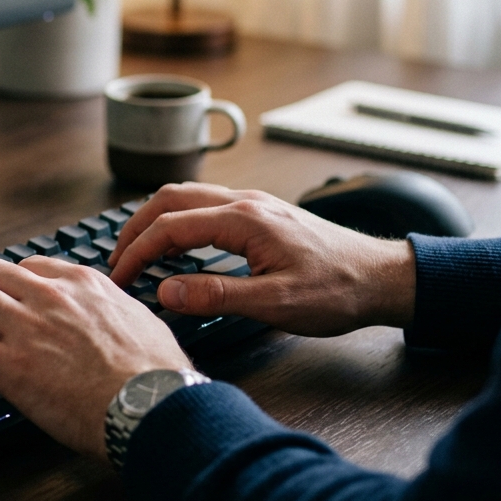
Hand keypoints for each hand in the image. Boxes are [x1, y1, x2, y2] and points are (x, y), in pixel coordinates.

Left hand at [0, 256, 190, 459]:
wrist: (151, 407)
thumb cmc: (157, 376)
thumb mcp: (143, 321)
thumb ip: (118, 311)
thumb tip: (116, 318)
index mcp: (84, 284)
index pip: (32, 266)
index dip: (13, 285)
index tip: (9, 301)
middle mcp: (51, 296)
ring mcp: (27, 327)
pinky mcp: (9, 365)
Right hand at [108, 183, 416, 336]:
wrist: (382, 278)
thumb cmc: (337, 291)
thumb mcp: (276, 304)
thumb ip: (217, 296)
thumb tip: (165, 290)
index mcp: (244, 220)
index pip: (171, 226)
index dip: (138, 252)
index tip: (120, 279)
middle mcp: (245, 202)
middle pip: (171, 198)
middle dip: (136, 228)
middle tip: (117, 261)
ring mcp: (254, 204)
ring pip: (188, 196)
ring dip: (156, 219)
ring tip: (138, 251)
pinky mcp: (262, 214)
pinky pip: (206, 203)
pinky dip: (178, 219)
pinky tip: (177, 243)